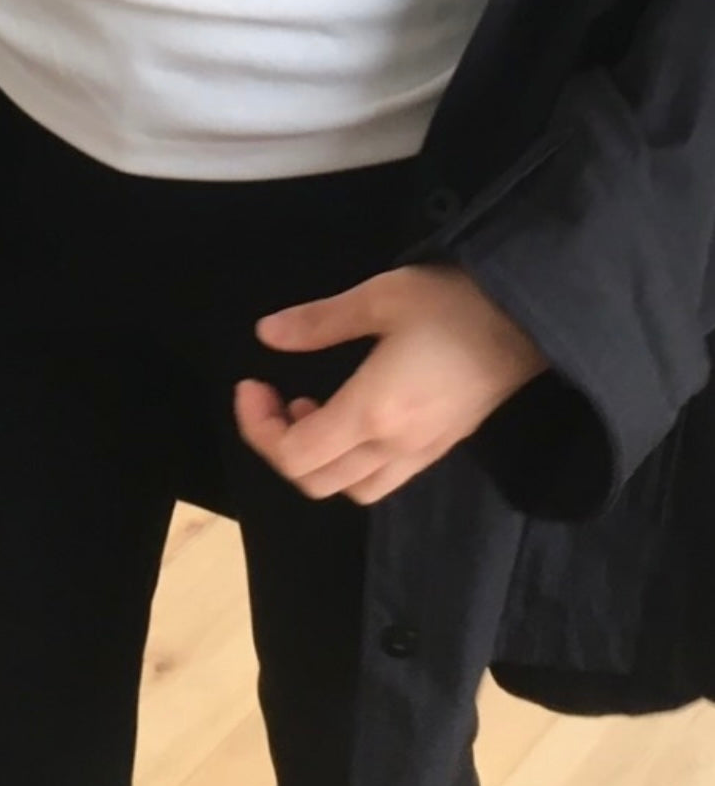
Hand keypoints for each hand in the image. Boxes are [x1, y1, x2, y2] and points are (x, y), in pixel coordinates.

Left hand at [234, 265, 547, 504]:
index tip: (251, 384)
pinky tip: (352, 413)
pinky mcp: (442, 447)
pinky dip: (350, 460)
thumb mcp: (380, 296)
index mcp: (373, 413)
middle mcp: (395, 447)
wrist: (535, 318)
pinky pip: (382, 478)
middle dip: (279, 444)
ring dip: (317, 459)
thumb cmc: (455, 301)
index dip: (259, 427)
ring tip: (311, 406)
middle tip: (273, 396)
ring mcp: (422, 453)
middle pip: (316, 482)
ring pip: (351, 489)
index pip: (295, 455)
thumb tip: (267, 336)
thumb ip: (318, 322)